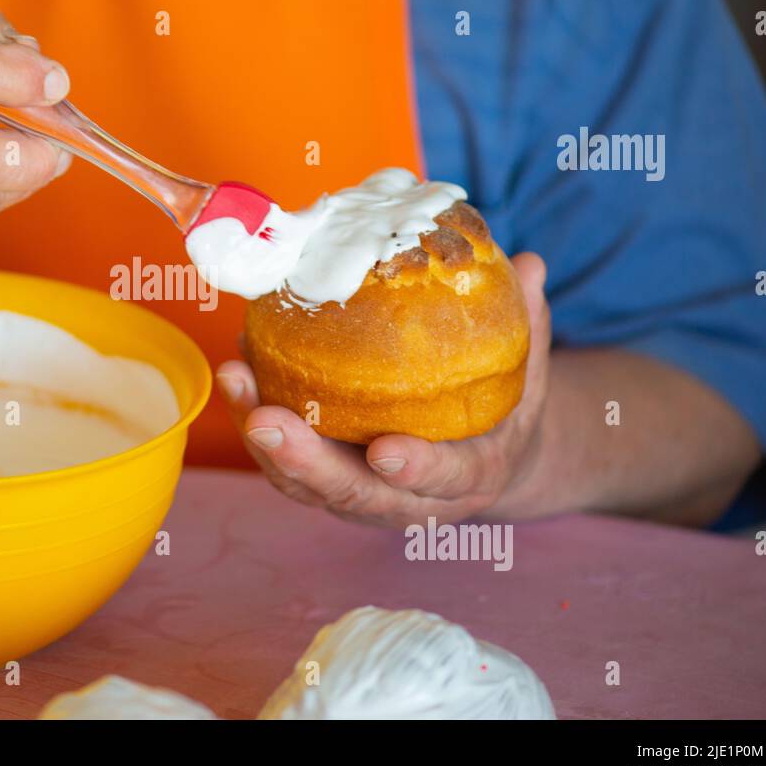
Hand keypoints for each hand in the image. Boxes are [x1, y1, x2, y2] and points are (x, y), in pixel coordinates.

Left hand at [216, 253, 550, 527]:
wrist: (484, 463)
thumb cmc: (504, 414)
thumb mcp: (529, 376)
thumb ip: (528, 328)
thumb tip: (531, 264)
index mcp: (469, 478)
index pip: (443, 480)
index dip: (416, 470)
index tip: (386, 451)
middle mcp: (409, 500)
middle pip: (352, 494)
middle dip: (305, 462)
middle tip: (265, 421)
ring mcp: (361, 496)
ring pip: (305, 483)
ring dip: (262, 441)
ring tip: (234, 381)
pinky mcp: (326, 481)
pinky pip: (284, 461)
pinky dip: (253, 421)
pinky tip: (235, 373)